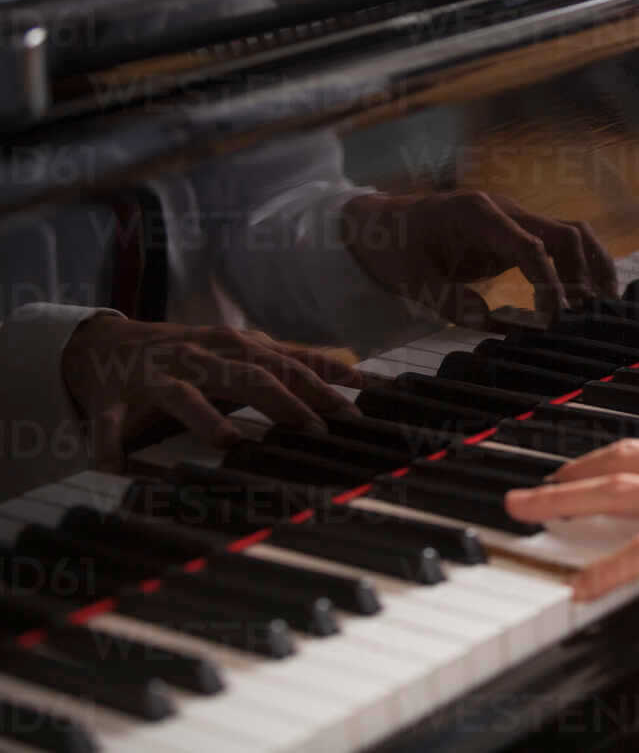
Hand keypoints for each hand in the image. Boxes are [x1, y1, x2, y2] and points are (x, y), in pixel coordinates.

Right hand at [62, 316, 364, 467]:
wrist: (106, 344)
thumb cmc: (190, 352)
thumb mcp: (242, 350)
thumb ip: (294, 362)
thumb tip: (356, 374)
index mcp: (230, 346)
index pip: (284, 364)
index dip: (320, 384)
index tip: (353, 410)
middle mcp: (197, 357)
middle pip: (244, 376)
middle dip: (282, 401)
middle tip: (314, 430)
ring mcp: (155, 378)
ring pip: (181, 396)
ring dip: (204, 418)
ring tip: (229, 441)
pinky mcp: (112, 401)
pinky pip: (108, 425)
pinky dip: (110, 446)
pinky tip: (116, 469)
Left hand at [342, 191, 617, 325]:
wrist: (383, 225)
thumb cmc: (393, 248)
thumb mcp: (407, 277)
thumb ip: (444, 297)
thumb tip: (486, 319)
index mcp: (477, 214)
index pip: (530, 246)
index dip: (549, 284)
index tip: (555, 319)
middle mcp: (505, 211)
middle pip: (566, 233)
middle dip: (586, 274)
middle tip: (591, 317)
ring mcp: (514, 221)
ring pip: (572, 234)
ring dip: (594, 267)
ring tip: (606, 307)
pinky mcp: (517, 237)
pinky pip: (561, 246)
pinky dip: (582, 268)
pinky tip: (591, 298)